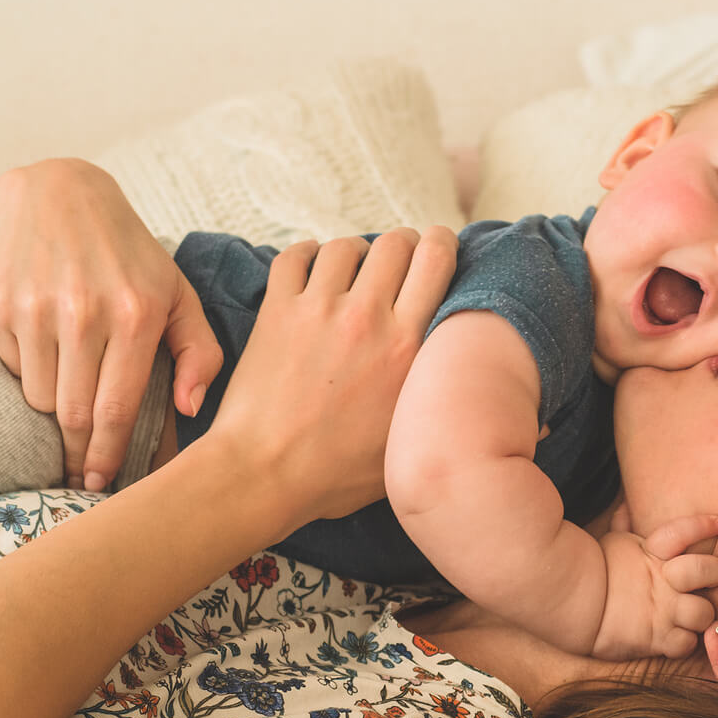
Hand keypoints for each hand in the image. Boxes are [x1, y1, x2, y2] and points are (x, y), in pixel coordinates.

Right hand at [0, 159, 224, 490]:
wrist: (61, 192)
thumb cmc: (131, 257)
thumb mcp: (179, 295)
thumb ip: (200, 353)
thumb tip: (190, 408)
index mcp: (136, 315)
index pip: (117, 410)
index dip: (108, 456)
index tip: (102, 483)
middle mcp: (85, 312)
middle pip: (74, 414)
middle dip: (78, 452)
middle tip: (81, 471)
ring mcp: (38, 307)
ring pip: (39, 397)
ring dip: (53, 409)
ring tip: (70, 397)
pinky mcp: (0, 302)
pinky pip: (13, 367)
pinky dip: (28, 372)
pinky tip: (46, 351)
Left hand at [207, 227, 457, 525]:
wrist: (265, 474)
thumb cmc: (335, 473)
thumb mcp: (409, 439)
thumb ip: (434, 397)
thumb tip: (452, 381)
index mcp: (409, 348)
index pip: (437, 261)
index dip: (441, 245)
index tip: (437, 253)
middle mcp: (368, 318)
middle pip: (396, 243)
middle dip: (402, 245)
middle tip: (397, 264)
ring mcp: (319, 310)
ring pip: (346, 246)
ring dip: (355, 253)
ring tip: (352, 272)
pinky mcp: (278, 312)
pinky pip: (295, 256)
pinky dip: (306, 255)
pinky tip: (311, 271)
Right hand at [593, 509, 717, 659]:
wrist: (571, 605)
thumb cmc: (593, 572)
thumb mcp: (612, 544)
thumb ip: (625, 527)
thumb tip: (626, 509)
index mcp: (653, 552)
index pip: (684, 532)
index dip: (702, 525)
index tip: (715, 522)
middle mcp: (665, 580)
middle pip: (710, 571)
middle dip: (713, 572)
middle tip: (708, 577)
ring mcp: (664, 611)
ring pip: (704, 613)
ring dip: (699, 614)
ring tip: (689, 612)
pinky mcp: (657, 639)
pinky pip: (686, 644)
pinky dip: (682, 642)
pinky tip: (674, 635)